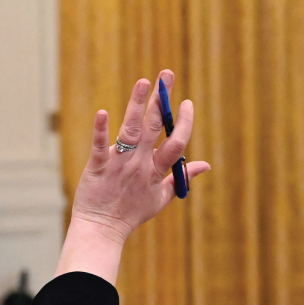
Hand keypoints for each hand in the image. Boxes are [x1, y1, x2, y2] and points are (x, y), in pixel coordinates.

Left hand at [57, 70, 209, 283]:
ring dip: (137, 105)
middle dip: (162, 100)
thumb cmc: (131, 214)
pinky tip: (103, 113)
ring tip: (143, 82)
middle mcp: (139, 163)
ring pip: (130, 130)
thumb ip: (182, 178)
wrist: (102, 230)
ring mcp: (119, 164)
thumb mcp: (161, 198)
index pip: (176, 143)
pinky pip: (100, 147)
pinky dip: (101, 130)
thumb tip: (206, 165)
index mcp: (156, 170)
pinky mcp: (98, 167)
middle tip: (167, 75)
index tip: (187, 102)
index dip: (183, 123)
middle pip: (154, 128)